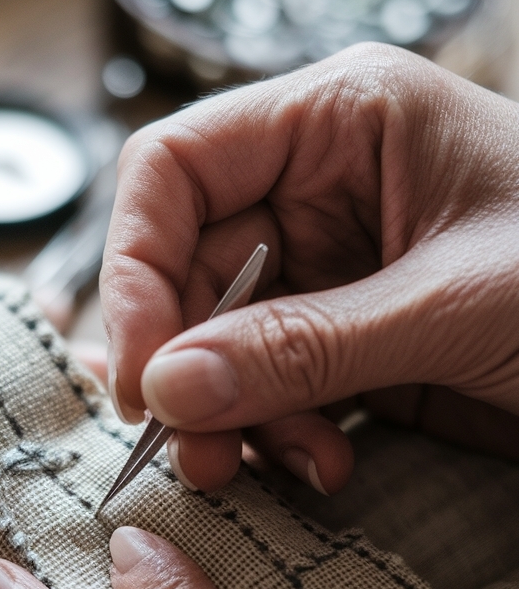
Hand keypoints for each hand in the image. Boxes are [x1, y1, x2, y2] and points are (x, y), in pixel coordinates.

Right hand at [100, 44, 518, 493]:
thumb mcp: (454, 305)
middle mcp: (320, 185)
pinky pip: (268, 384)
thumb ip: (304, 345)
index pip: (175, 169)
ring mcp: (331, 266)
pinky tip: (323, 463)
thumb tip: (168, 386)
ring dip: (230, 414)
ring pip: (217, 340)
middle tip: (193, 449)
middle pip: (186, 267)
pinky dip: (276, 433)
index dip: (134, 267)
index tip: (142, 371)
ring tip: (268, 469)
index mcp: (340, 120)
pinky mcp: (347, 337)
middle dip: (185, 366)